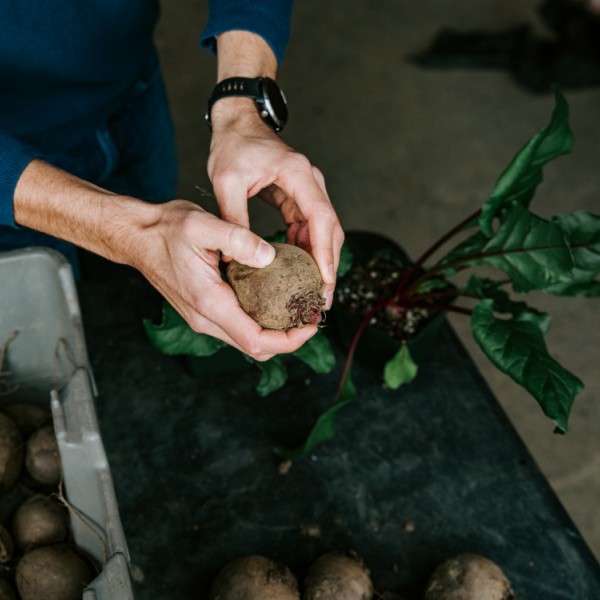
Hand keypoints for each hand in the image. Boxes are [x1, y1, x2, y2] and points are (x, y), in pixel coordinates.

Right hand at [134, 199, 318, 359]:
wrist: (137, 237)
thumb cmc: (165, 229)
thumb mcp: (201, 224)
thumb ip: (237, 239)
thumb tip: (270, 256)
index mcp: (209, 303)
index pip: (256, 340)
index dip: (290, 340)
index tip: (312, 324)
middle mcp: (206, 319)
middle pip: (256, 348)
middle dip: (289, 339)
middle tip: (312, 315)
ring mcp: (204, 318)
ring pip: (248, 340)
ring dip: (276, 332)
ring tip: (299, 308)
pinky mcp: (205, 311)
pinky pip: (239, 326)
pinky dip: (262, 321)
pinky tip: (276, 298)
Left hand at [208, 100, 344, 309]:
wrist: (238, 123)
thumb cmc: (232, 146)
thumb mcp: (226, 179)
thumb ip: (233, 217)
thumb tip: (234, 258)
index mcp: (298, 174)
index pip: (321, 217)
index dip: (324, 252)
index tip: (324, 280)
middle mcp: (310, 182)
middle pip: (331, 229)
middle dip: (329, 265)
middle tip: (323, 299)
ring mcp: (308, 190)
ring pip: (324, 232)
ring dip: (320, 262)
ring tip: (314, 294)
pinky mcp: (300, 198)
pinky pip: (309, 229)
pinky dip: (307, 251)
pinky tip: (299, 272)